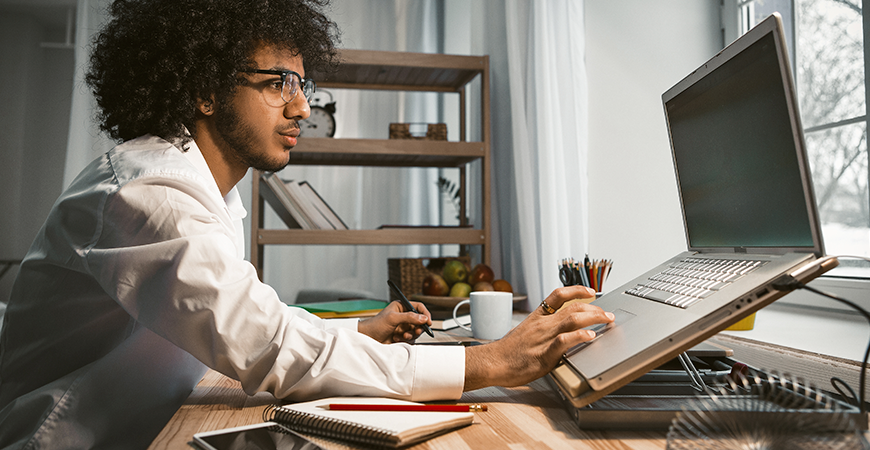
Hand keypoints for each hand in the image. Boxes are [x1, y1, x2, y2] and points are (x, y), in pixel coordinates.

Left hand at [358, 300, 432, 343]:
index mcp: (401, 307)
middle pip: (420, 320)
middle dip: (418, 327)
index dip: (425, 314)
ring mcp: (404, 326)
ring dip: (411, 334)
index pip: (418, 307)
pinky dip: (406, 339)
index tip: (428, 321)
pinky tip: (396, 338)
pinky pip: (411, 338)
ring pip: (416, 330)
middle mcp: (404, 316)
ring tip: (402, 335)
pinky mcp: (403, 335)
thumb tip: (423, 318)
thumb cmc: (376, 325)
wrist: (368, 338)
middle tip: (415, 331)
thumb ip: (409, 317)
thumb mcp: (393, 318)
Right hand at [463, 285, 613, 390]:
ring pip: (572, 320)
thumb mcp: (525, 333)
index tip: (590, 292)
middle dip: (594, 308)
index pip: (558, 295)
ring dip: (593, 318)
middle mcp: (543, 324)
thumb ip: (542, 331)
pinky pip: (564, 341)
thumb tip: (558, 333)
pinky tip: (590, 336)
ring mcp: (544, 338)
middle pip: (572, 307)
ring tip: (606, 319)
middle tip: (607, 313)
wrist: (492, 362)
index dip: (576, 290)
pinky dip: (578, 336)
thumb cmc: (508, 352)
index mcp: (537, 318)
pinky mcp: (544, 354)